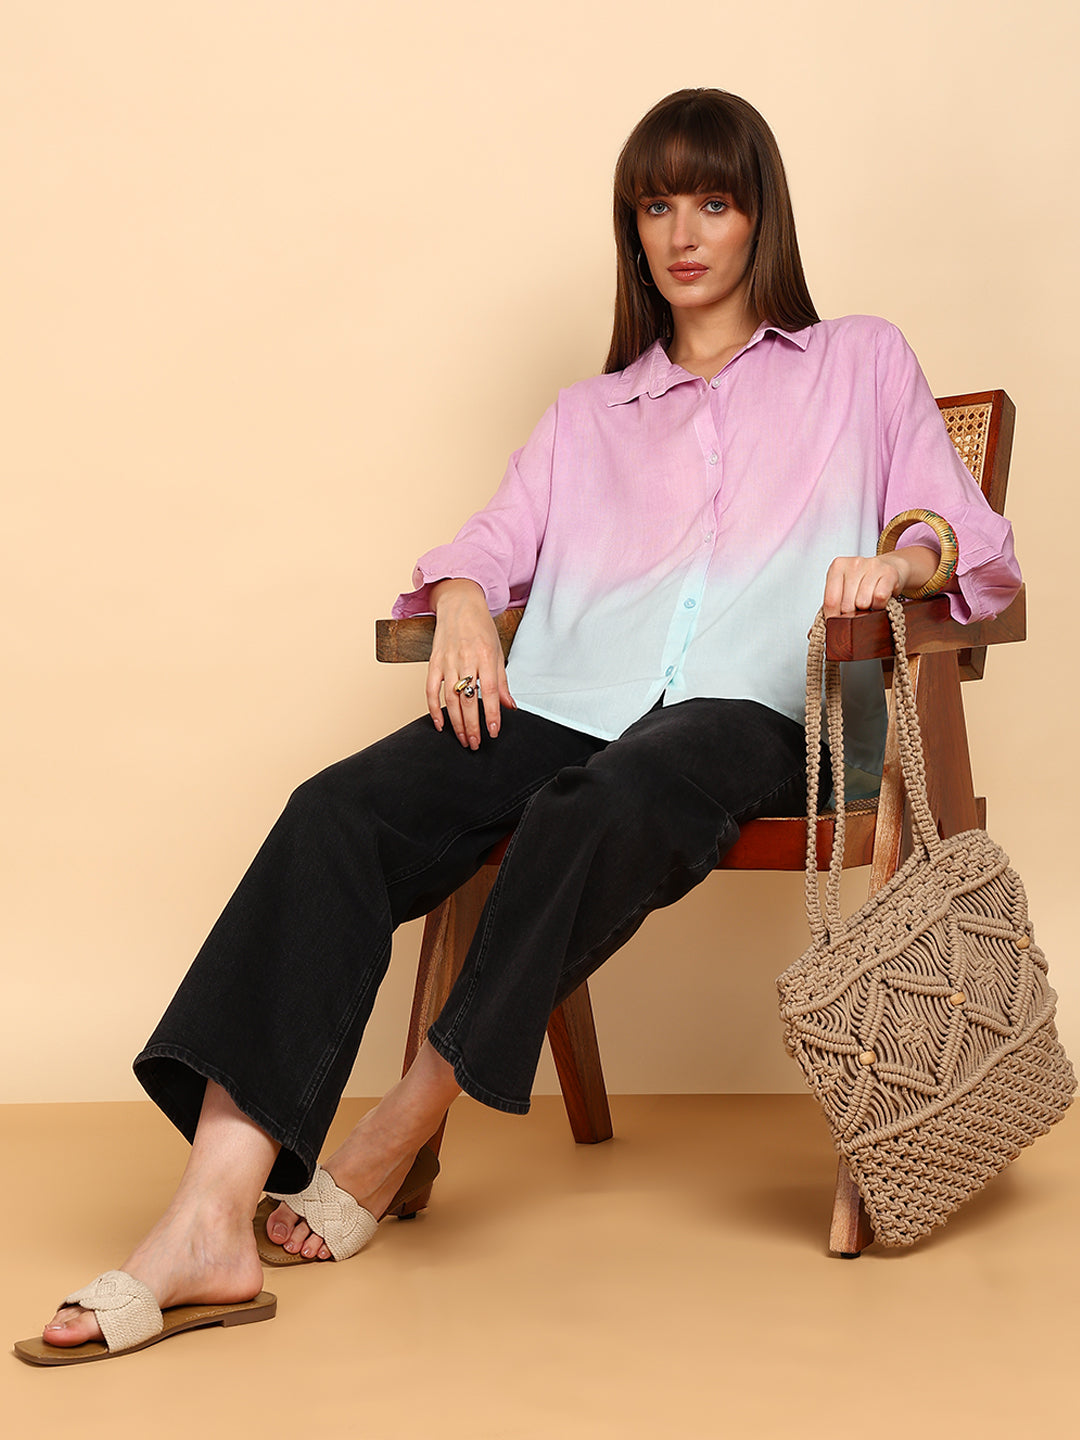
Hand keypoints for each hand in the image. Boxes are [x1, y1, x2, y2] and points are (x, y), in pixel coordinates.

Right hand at [426, 579, 515, 747]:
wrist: (459, 603)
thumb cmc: (481, 627)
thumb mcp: (497, 651)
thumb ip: (501, 682)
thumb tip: (509, 706)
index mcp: (485, 656)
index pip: (489, 691)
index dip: (491, 714)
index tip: (493, 731)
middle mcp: (466, 659)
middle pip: (467, 699)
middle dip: (472, 725)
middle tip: (476, 743)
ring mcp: (447, 661)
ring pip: (450, 699)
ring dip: (456, 723)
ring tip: (464, 739)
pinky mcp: (433, 662)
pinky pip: (430, 690)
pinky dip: (433, 709)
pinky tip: (440, 725)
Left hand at [822, 546, 940, 617]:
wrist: (890, 568)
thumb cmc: (863, 582)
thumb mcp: (843, 589)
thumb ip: (830, 606)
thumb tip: (814, 632)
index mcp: (837, 566)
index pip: (830, 600)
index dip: (833, 617)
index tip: (836, 625)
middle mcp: (854, 563)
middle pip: (846, 605)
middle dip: (852, 614)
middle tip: (857, 610)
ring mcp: (872, 566)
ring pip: (863, 603)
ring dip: (867, 610)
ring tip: (869, 603)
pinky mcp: (888, 573)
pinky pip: (879, 599)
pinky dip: (879, 606)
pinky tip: (879, 601)